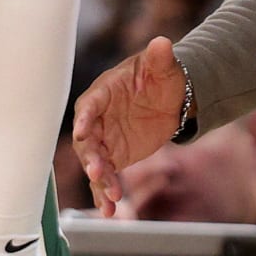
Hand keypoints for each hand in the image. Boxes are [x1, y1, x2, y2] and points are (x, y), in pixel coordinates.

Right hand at [72, 36, 188, 216]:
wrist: (172, 97)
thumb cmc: (161, 75)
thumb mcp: (162, 66)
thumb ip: (159, 58)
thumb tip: (162, 43)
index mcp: (104, 92)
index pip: (90, 105)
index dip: (86, 118)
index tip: (83, 132)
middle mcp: (98, 118)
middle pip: (88, 140)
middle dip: (91, 157)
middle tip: (99, 172)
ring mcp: (104, 139)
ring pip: (95, 163)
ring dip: (99, 181)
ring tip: (110, 198)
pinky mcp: (114, 156)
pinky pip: (106, 177)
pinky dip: (105, 193)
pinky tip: (110, 212)